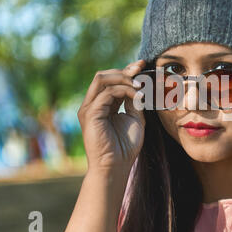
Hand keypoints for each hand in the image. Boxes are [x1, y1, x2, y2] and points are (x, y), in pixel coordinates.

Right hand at [77, 59, 145, 173]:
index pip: (110, 81)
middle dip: (124, 70)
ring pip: (102, 79)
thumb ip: (134, 101)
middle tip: (141, 69)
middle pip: (104, 76)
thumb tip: (139, 84)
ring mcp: (89, 108)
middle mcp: (92, 104)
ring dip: (123, 78)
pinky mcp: (90, 114)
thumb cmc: (125, 146)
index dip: (126, 71)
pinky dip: (124, 91)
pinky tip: (137, 96)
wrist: (116, 166)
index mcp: (101, 105)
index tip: (142, 65)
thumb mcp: (134, 118)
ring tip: (140, 85)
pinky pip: (107, 93)